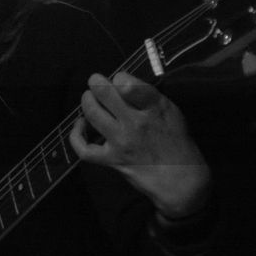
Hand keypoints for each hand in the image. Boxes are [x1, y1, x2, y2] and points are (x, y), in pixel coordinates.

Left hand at [68, 72, 211, 218]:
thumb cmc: (176, 141)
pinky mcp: (111, 159)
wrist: (180, 178)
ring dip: (86, 101)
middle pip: (106, 95)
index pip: (129, 85)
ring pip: (93, 113)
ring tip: (89, 98)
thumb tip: (122, 83)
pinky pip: (84, 147)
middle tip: (95, 81)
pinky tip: (80, 124)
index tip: (118, 79)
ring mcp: (121, 142)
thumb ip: (148, 96)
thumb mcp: (171, 111)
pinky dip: (76, 135)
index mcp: (155, 108)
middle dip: (96, 83)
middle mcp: (136, 123)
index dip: (119, 78)